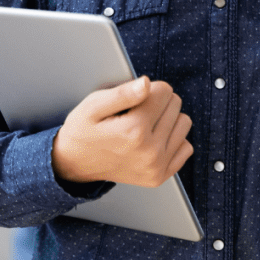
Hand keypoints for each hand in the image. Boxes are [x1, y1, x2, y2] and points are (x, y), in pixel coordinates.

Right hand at [51, 76, 192, 185]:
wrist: (74, 163)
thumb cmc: (82, 132)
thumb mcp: (93, 106)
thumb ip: (122, 93)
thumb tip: (146, 83)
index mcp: (133, 130)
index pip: (163, 91)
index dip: (147, 88)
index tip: (133, 97)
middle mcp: (149, 151)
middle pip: (175, 105)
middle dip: (157, 101)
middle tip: (135, 111)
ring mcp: (156, 166)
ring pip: (183, 124)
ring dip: (167, 119)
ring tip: (144, 124)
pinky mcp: (159, 176)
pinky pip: (186, 148)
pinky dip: (172, 140)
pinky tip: (153, 139)